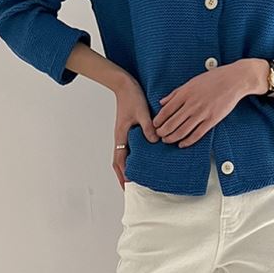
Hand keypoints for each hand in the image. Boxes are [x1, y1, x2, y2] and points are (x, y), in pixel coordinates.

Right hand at [113, 75, 159, 190]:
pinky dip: (132, 156)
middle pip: (119, 161)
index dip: (123, 173)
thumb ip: (147, 127)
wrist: (125, 85)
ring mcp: (123, 134)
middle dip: (123, 175)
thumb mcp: (141, 112)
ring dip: (127, 166)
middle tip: (131, 188)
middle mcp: (120, 137)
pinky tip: (141, 158)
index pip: (120, 160)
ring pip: (123, 155)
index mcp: (121, 135)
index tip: (128, 185)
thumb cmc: (131, 97)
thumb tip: (154, 141)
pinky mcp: (128, 129)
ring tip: (136, 176)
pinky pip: (129, 147)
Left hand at [153, 61, 251, 147]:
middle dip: (163, 131)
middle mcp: (192, 104)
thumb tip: (162, 102)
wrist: (234, 80)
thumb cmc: (213, 79)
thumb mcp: (191, 82)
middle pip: (172, 122)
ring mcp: (202, 113)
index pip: (167, 110)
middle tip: (158, 136)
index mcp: (185, 93)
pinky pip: (197, 134)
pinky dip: (188, 141)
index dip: (159, 120)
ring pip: (183, 130)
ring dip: (172, 138)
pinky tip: (182, 144)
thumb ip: (175, 93)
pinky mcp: (212, 120)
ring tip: (167, 140)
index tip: (154, 125)